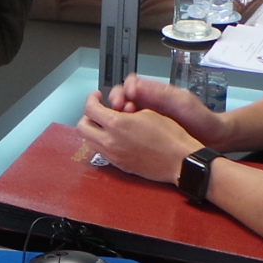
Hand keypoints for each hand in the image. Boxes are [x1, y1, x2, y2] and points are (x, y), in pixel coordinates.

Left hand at [76, 91, 200, 184]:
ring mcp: (113, 156)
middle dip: (87, 116)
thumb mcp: (147, 113)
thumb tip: (118, 112)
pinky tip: (115, 138)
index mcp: (116, 125)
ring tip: (106, 124)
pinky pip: (101, 152)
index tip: (97, 96)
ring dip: (93, 130)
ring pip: (89, 142)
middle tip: (98, 110)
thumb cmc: (170, 135)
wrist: (180, 161)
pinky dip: (102, 142)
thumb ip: (125, 111)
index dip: (92, 99)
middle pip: (82, 127)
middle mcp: (110, 142)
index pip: (90, 109)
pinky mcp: (119, 166)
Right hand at [112, 73, 228, 147]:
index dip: (123, 90)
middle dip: (116, 103)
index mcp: (155, 92)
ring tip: (123, 124)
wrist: (213, 138)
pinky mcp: (147, 135)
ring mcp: (147, 120)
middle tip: (119, 111)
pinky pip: (129, 131)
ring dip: (118, 118)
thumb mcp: (181, 100)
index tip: (124, 98)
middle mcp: (148, 104)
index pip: (130, 84)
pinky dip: (124, 132)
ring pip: (122, 115)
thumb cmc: (201, 118)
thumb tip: (134, 86)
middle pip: (122, 98)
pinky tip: (126, 136)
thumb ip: (159, 92)